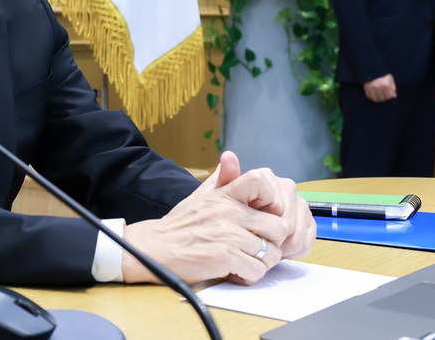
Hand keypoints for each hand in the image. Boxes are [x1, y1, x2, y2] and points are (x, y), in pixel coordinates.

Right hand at [121, 151, 314, 285]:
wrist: (155, 246)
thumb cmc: (180, 224)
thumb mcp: (201, 195)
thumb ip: (220, 179)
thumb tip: (230, 157)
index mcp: (226, 195)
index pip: (264, 186)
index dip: (274, 205)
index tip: (266, 219)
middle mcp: (230, 211)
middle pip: (279, 227)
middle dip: (273, 242)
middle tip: (258, 248)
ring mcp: (228, 235)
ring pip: (271, 254)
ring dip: (261, 263)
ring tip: (244, 261)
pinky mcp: (224, 258)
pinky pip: (256, 272)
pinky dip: (249, 276)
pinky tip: (235, 272)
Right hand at [363, 73, 396, 102]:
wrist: (371, 67)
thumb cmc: (382, 73)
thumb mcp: (390, 78)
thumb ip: (393, 87)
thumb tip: (394, 96)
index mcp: (386, 84)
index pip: (389, 96)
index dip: (390, 96)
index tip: (389, 94)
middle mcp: (379, 87)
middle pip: (383, 98)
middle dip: (384, 98)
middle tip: (384, 95)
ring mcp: (372, 87)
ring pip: (376, 99)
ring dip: (378, 99)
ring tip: (379, 96)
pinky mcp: (366, 87)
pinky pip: (369, 96)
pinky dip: (372, 98)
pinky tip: (374, 95)